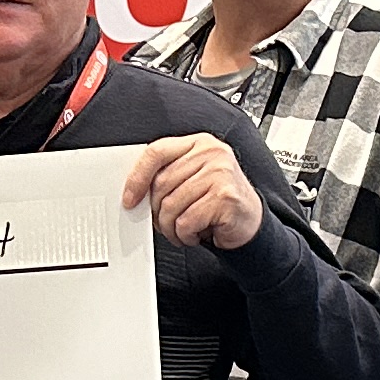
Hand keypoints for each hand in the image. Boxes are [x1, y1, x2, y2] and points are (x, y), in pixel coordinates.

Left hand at [118, 134, 264, 250]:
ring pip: (171, 205)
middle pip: (161, 183)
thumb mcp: (193, 179)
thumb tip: (135, 190)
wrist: (250, 221)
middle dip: (157, 211)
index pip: (157, 152)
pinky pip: (186, 221)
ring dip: (171, 227)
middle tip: (166, 223)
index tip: (129, 198)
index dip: (137, 177)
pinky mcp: (225, 197)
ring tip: (183, 230)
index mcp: (199, 144)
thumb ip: (169, 175)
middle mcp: (212, 153)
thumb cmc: (217, 201)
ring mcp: (221, 174)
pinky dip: (185, 235)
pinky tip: (196, 233)